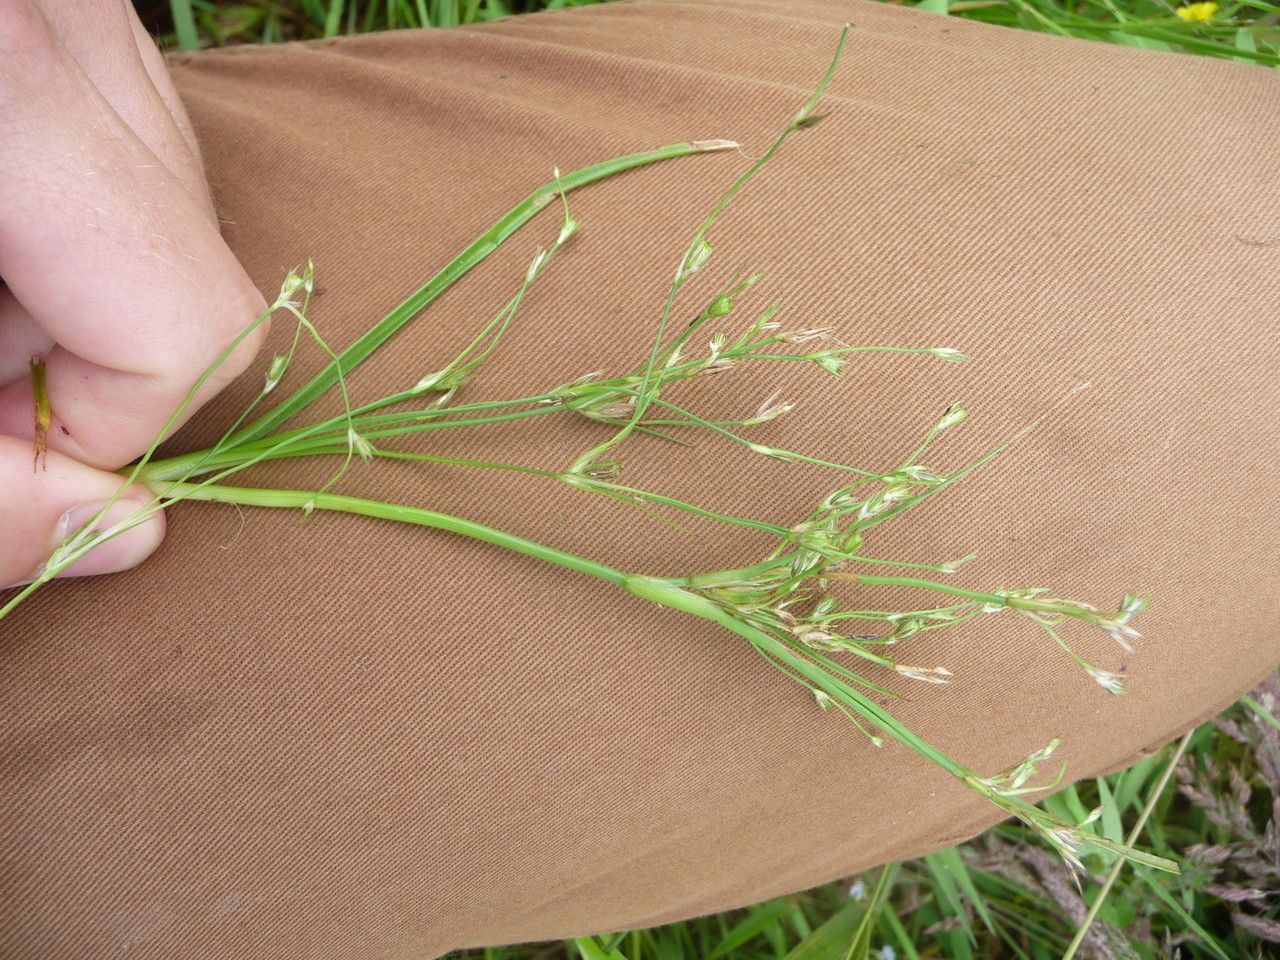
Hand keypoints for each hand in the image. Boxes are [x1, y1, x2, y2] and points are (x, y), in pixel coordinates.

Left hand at [0, 1, 265, 587]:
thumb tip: (125, 540)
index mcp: (11, 90)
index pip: (187, 328)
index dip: (103, 430)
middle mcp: (76, 26)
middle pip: (194, 274)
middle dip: (75, 365)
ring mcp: (92, 4)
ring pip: (175, 210)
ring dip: (68, 295)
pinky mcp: (76, 12)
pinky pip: (138, 149)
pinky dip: (66, 225)